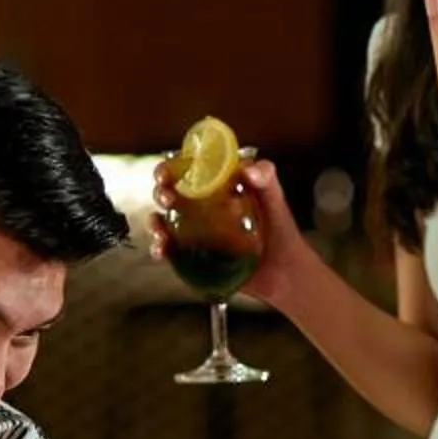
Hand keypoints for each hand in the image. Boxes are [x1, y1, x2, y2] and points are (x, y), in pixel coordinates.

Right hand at [149, 155, 306, 302]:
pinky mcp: (193, 255)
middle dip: (160, 191)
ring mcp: (195, 231)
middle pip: (170, 192)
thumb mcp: (275, 199)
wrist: (284, 271)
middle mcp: (202, 206)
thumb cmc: (280, 229)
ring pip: (163, 221)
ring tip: (160, 228)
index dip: (171, 167)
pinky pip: (170, 249)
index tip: (167, 172)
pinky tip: (161, 250)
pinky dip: (159, 247)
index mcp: (216, 186)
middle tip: (167, 198)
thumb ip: (267, 178)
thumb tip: (247, 171)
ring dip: (153, 221)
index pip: (187, 169)